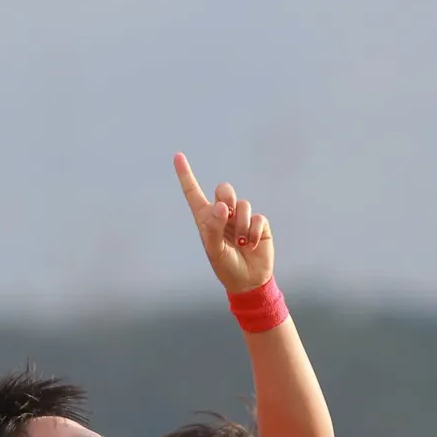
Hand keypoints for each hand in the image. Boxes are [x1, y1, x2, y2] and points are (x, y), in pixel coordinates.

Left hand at [175, 153, 273, 293]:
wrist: (248, 281)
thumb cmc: (226, 267)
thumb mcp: (214, 250)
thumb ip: (214, 228)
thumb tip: (222, 206)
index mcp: (206, 219)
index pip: (193, 192)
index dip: (185, 174)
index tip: (177, 156)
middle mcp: (224, 215)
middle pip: (224, 189)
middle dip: (227, 198)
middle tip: (229, 215)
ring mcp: (242, 218)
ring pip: (243, 203)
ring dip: (241, 224)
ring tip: (241, 242)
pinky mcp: (259, 224)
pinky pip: (258, 217)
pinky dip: (254, 232)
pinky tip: (252, 245)